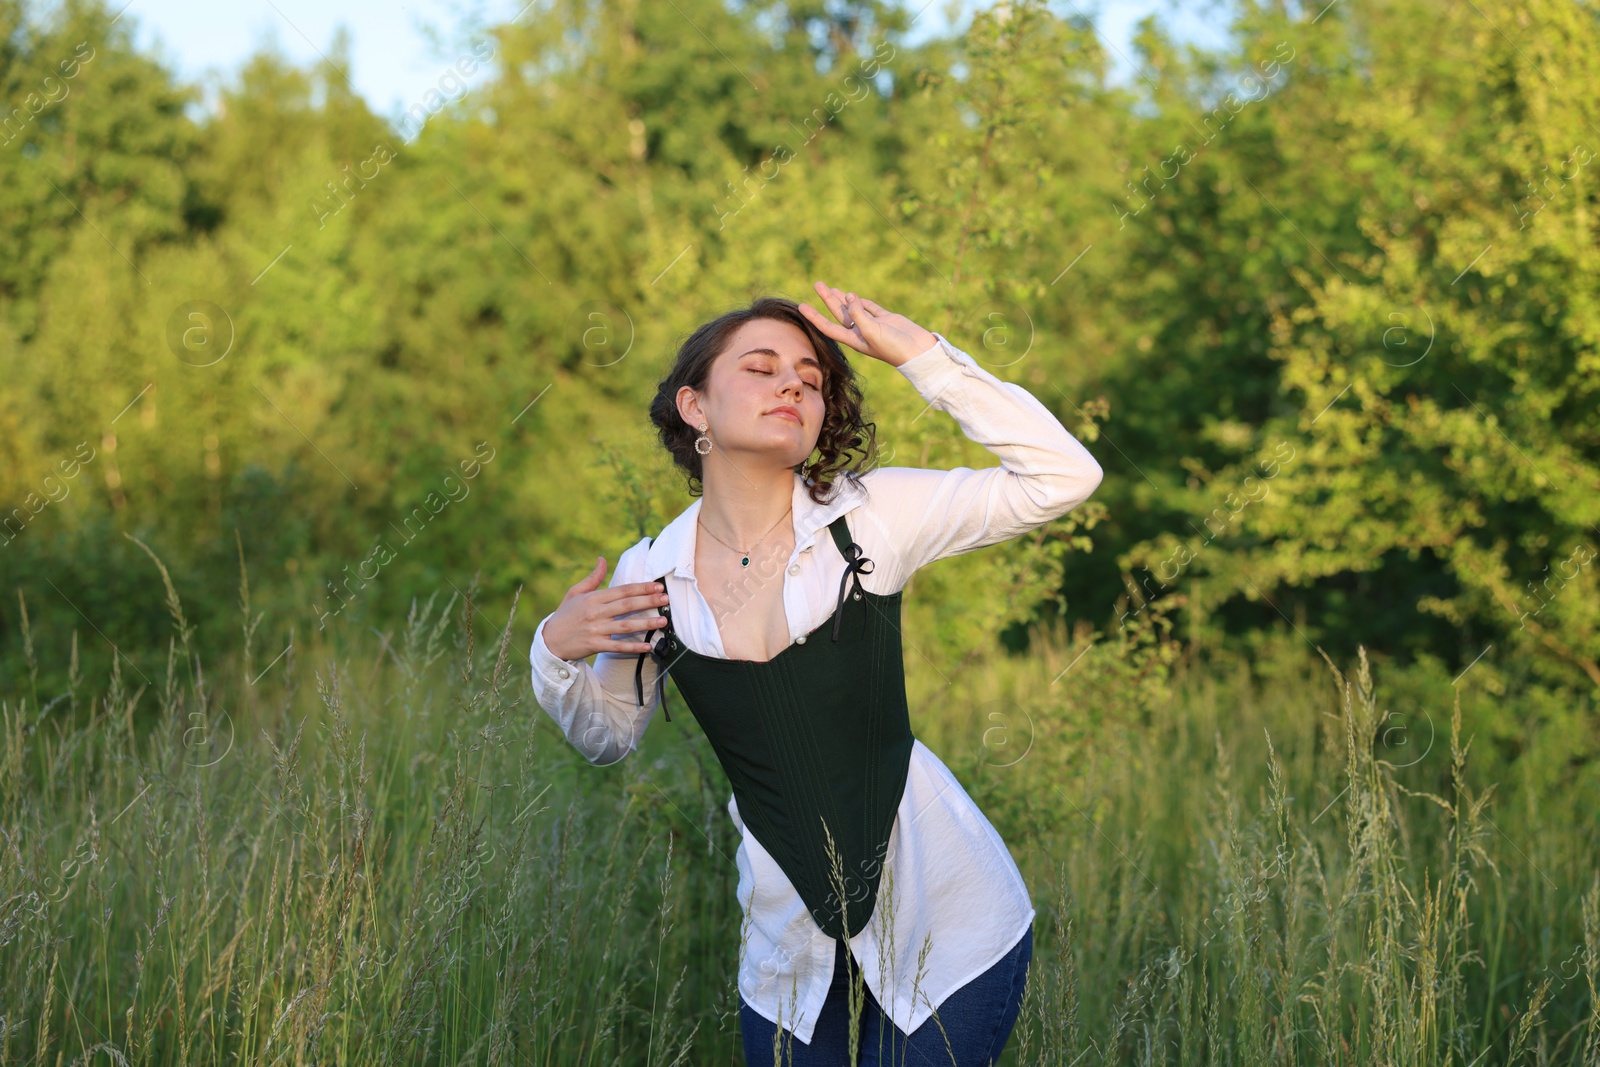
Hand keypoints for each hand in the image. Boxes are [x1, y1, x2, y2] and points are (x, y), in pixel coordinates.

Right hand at [541, 557, 670, 660]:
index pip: (621, 590)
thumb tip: (602, 559)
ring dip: (646, 623)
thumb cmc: (564, 615)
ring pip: (625, 626)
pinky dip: (633, 647)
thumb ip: (592, 578)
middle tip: (666, 599)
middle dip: (648, 601)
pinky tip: (647, 646)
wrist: (549, 641)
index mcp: (593, 598)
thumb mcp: (575, 593)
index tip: (657, 586)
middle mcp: (595, 613)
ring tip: (663, 621)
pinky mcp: (595, 645)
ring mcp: (595, 630)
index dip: (641, 588)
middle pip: (627, 605)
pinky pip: (617, 646)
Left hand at [799, 281, 938, 367]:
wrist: (918, 351)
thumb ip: (858, 314)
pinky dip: (861, 301)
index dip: (815, 317)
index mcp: (854, 339)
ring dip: (841, 298)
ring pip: (853, 308)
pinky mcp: (886, 319)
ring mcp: (873, 325)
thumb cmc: (894, 347)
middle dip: (827, 299)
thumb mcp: (872, 331)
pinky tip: (854, 296)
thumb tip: (849, 296)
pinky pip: (869, 308)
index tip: (802, 306)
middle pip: (839, 313)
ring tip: (829, 288)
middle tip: (817, 284)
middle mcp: (860, 332)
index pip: (828, 326)